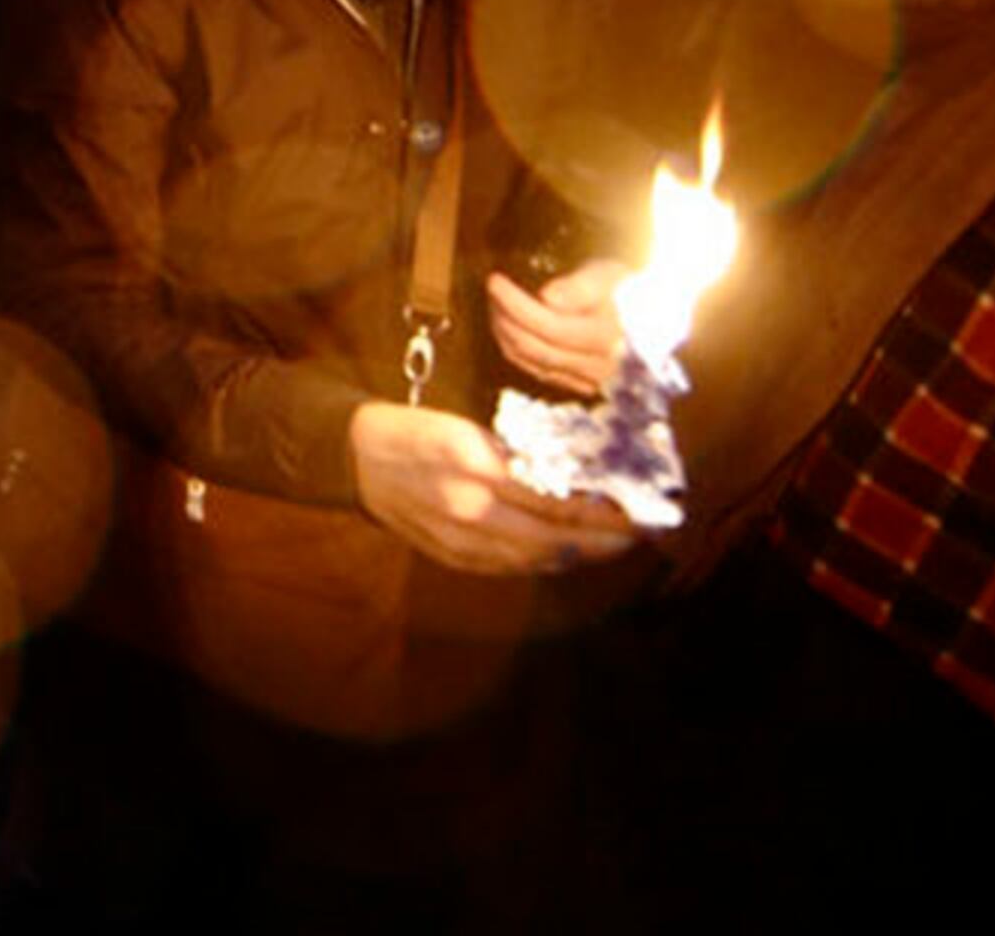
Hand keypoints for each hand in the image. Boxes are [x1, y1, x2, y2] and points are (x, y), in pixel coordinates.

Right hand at [348, 403, 643, 572]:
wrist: (354, 460)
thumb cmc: (413, 432)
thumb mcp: (463, 428)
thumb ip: (513, 456)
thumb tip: (571, 477)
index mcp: (476, 466)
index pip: (555, 497)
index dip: (601, 510)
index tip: (636, 507)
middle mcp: (471, 510)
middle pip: (554, 536)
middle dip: (603, 539)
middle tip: (640, 533)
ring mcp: (460, 541)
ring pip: (536, 558)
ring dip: (580, 554)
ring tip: (612, 545)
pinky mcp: (452, 557)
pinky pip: (510, 567)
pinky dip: (544, 562)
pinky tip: (564, 554)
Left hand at [488, 259, 627, 398]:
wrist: (650, 316)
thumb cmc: (625, 289)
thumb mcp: (606, 276)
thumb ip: (580, 287)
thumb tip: (547, 298)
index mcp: (607, 337)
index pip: (549, 325)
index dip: (516, 304)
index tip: (495, 281)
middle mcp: (599, 366)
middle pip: (535, 346)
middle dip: (505, 317)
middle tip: (492, 290)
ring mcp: (589, 380)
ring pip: (531, 361)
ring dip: (505, 333)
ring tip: (496, 305)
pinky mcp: (580, 386)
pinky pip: (537, 371)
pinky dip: (516, 349)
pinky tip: (508, 327)